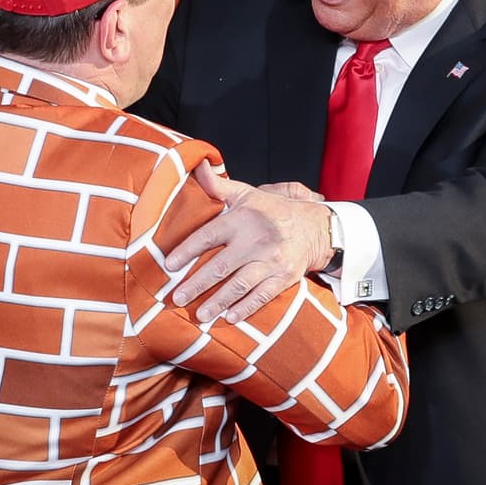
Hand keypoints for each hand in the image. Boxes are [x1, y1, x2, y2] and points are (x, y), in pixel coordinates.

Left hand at [167, 162, 331, 322]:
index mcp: (243, 219)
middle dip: (197, 284)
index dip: (187, 250)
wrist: (316, 226)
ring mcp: (271, 261)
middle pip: (221, 266)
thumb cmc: (274, 210)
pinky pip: (262, 296)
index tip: (169, 265)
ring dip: (218, 302)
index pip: (209, 235)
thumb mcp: (248, 194)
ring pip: (239, 285)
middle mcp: (255, 240)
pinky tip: (229, 318)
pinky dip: (245, 308)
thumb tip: (198, 166)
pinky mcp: (284, 277)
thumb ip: (219, 186)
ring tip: (200, 315)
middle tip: (177, 298)